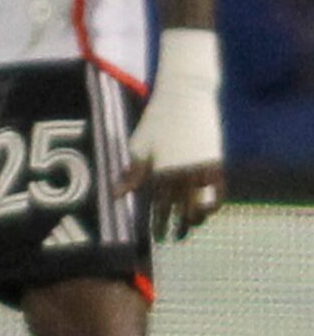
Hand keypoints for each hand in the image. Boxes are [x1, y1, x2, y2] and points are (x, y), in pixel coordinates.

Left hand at [117, 29, 225, 240]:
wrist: (186, 97)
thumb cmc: (157, 120)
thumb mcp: (139, 145)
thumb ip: (132, 172)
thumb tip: (116, 195)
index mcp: (160, 171)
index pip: (159, 206)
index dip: (158, 224)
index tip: (157, 237)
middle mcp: (182, 174)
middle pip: (180, 210)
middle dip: (177, 226)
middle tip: (175, 238)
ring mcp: (201, 169)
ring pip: (201, 204)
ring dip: (196, 218)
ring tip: (192, 225)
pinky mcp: (216, 162)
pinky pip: (219, 190)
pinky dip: (215, 202)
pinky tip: (210, 210)